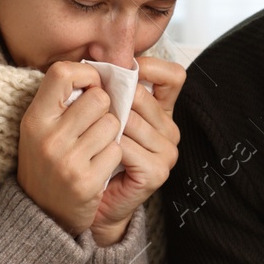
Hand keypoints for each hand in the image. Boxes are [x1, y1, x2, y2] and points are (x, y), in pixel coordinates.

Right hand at [17, 62, 123, 235]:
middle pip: (99, 98)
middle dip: (104, 109)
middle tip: (94, 124)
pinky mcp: (86, 182)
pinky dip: (113, 156)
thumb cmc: (46, 162)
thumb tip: (98, 71)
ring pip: (113, 124)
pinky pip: (116, 151)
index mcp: (35, 119)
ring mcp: (67, 161)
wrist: (41, 214)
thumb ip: (61, 100)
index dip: (85, 75)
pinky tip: (98, 166)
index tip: (90, 88)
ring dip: (111, 134)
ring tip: (95, 147)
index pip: (62, 73)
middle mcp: (48, 138)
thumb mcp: (40, 128)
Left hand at [90, 56, 185, 245]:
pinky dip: (106, 147)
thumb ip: (112, 89)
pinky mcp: (157, 171)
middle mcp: (171, 130)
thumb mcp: (104, 114)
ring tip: (90, 136)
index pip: (174, 76)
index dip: (150, 68)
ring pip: (131, 121)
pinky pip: (126, 146)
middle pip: (142, 97)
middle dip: (113, 100)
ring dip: (105, 127)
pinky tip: (98, 153)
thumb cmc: (95, 154)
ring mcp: (168, 152)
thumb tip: (100, 62)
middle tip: (90, 112)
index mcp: (162, 111)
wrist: (94, 201)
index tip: (122, 72)